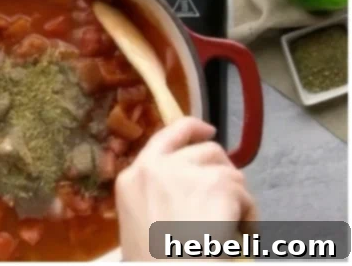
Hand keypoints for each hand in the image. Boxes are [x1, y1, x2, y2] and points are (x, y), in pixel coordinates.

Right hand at [116, 117, 255, 260]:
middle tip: (228, 198)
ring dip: (235, 197)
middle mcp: (158, 166)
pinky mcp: (217, 184)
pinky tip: (242, 236)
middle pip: (204, 149)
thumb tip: (187, 188)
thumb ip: (155, 195)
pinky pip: (244, 195)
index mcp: (133, 177)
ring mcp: (188, 171)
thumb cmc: (152, 263)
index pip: (166, 136)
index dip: (192, 129)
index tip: (209, 131)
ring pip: (228, 171)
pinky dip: (250, 216)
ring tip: (234, 226)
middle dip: (220, 171)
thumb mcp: (138, 222)